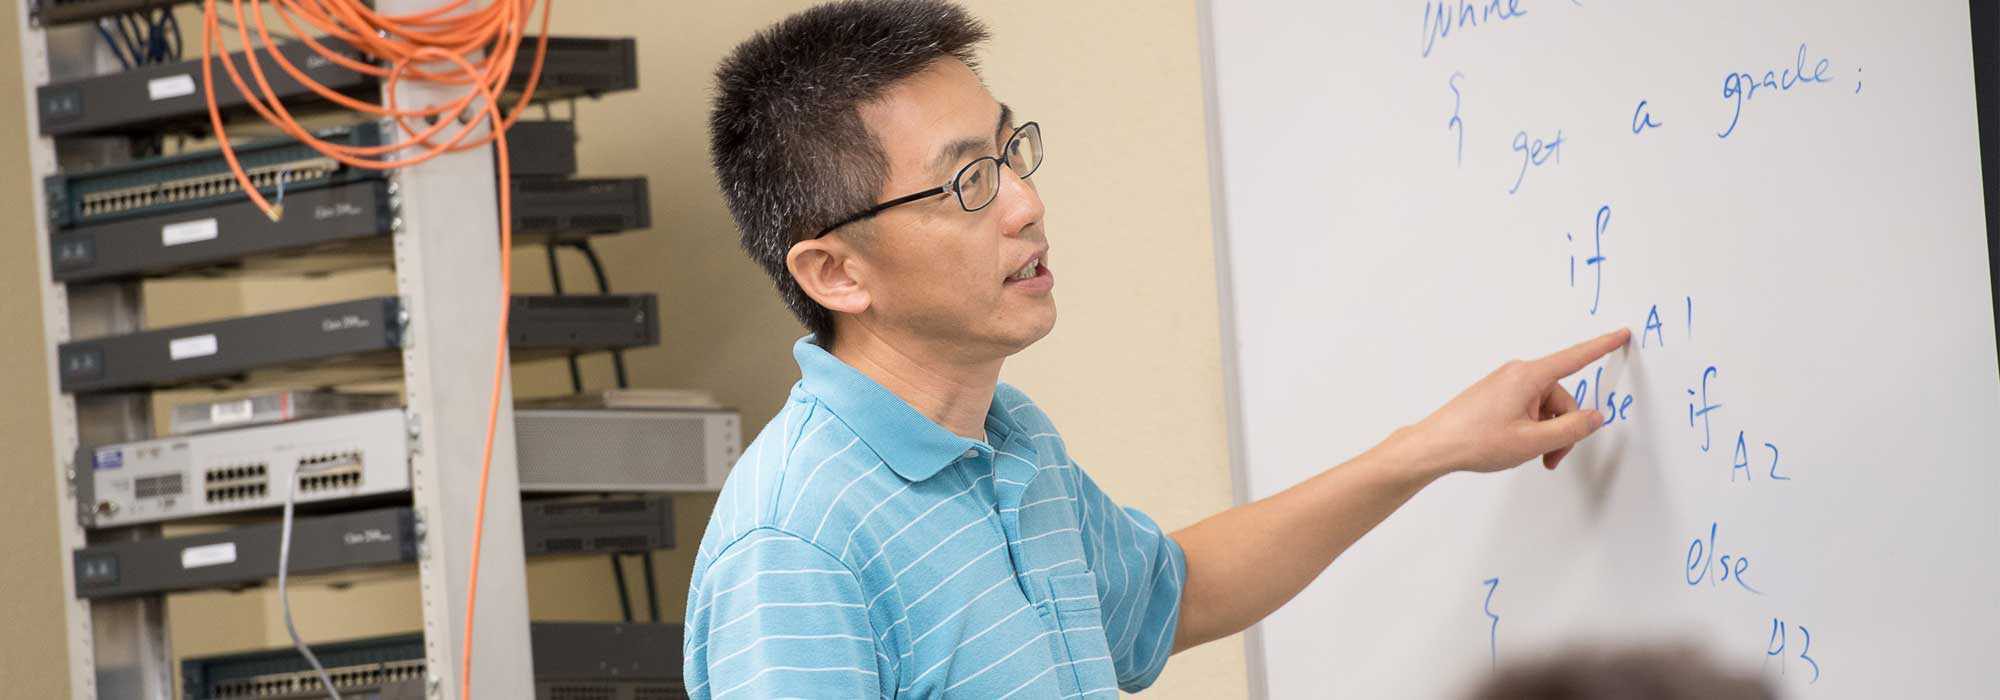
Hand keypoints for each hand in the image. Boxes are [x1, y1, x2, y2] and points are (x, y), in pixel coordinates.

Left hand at [1396, 329, 1631, 476]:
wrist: (1435, 446)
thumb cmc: (1475, 440)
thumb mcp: (1532, 441)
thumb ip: (1571, 430)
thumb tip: (1595, 417)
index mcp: (1528, 377)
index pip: (1575, 358)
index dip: (1602, 347)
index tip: (1621, 334)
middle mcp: (1518, 374)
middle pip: (1561, 400)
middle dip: (1562, 430)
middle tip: (1549, 457)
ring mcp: (1506, 384)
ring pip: (1545, 409)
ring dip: (1546, 434)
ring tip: (1530, 455)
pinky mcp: (1498, 395)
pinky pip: (1529, 409)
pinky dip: (1531, 429)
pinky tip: (1518, 445)